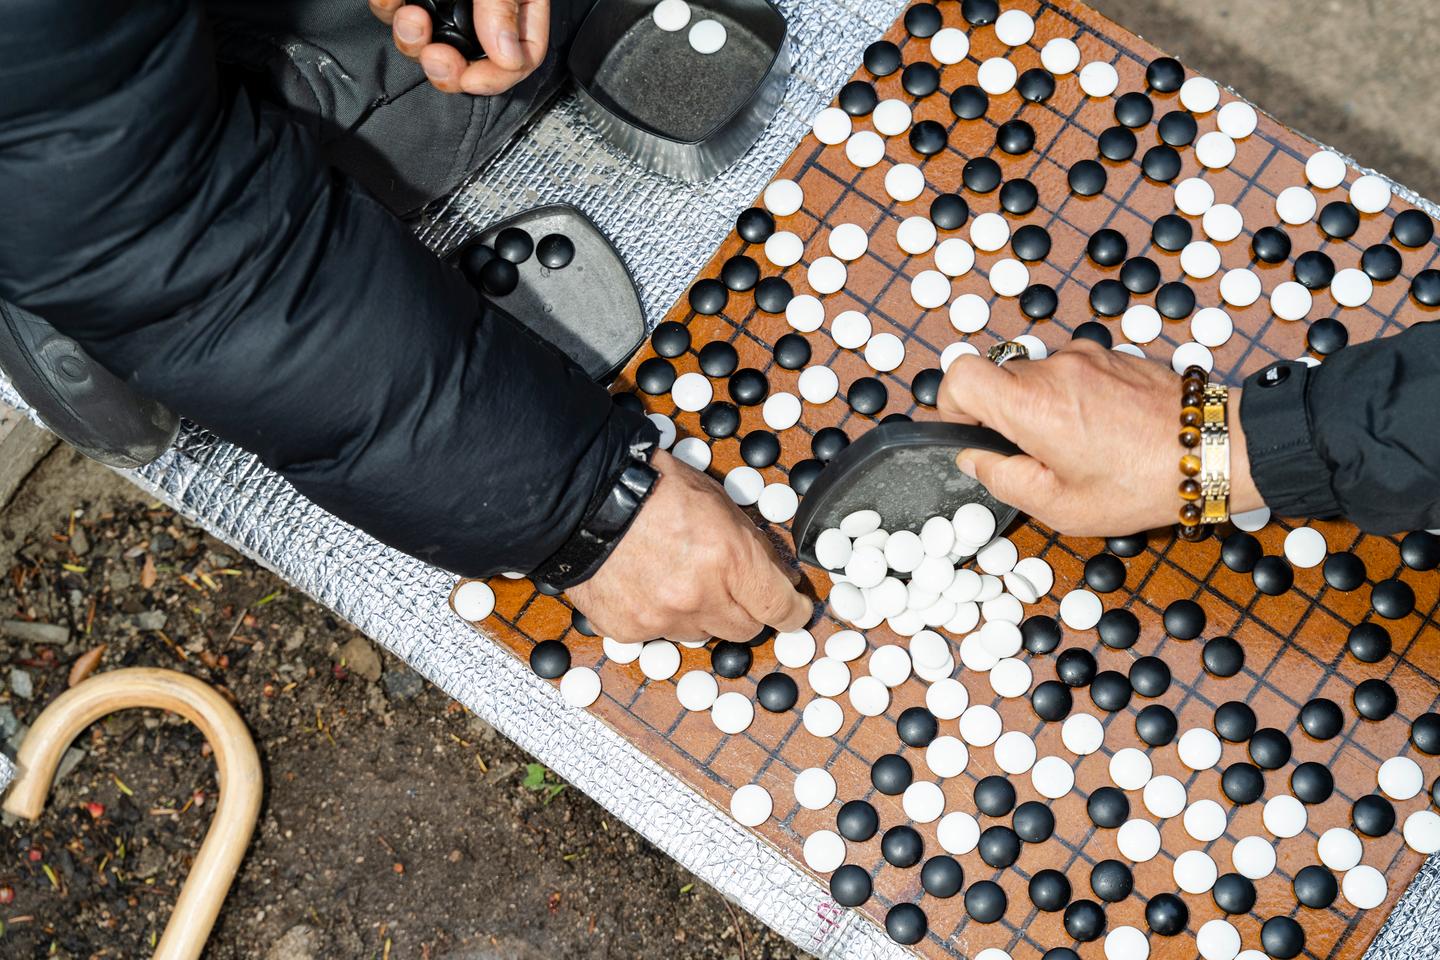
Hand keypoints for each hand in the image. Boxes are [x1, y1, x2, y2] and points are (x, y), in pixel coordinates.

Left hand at [369, 0, 550, 94]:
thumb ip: (505, 6)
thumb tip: (507, 56)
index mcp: (517, 3)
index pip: (521, 58)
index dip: (496, 78)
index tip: (470, 78)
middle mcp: (482, 7)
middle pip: (471, 61)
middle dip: (447, 68)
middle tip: (436, 56)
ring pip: (427, 41)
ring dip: (412, 39)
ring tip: (408, 14)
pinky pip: (393, 10)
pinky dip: (386, 6)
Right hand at [567, 451, 812, 643]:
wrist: (584, 499)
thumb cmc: (652, 488)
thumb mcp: (717, 501)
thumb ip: (749, 544)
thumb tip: (773, 574)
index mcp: (730, 559)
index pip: (780, 608)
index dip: (793, 612)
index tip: (795, 611)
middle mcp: (700, 596)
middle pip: (745, 629)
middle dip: (744, 609)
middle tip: (729, 586)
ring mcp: (663, 618)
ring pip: (702, 633)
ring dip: (700, 613)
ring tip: (677, 576)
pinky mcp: (631, 630)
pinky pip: (660, 634)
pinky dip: (660, 615)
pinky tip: (646, 584)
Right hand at [936, 339, 1262, 536]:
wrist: (1217, 450)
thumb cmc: (1143, 484)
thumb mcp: (1061, 507)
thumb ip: (1003, 479)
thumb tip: (975, 458)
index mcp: (1032, 404)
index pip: (959, 375)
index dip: (953, 406)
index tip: (973, 435)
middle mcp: (1054, 367)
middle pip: (997, 377)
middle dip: (1004, 415)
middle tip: (1035, 455)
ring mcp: (1086, 355)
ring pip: (1036, 376)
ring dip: (1041, 407)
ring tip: (1077, 446)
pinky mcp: (1111, 353)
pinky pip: (1070, 372)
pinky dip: (1073, 397)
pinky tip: (1103, 430)